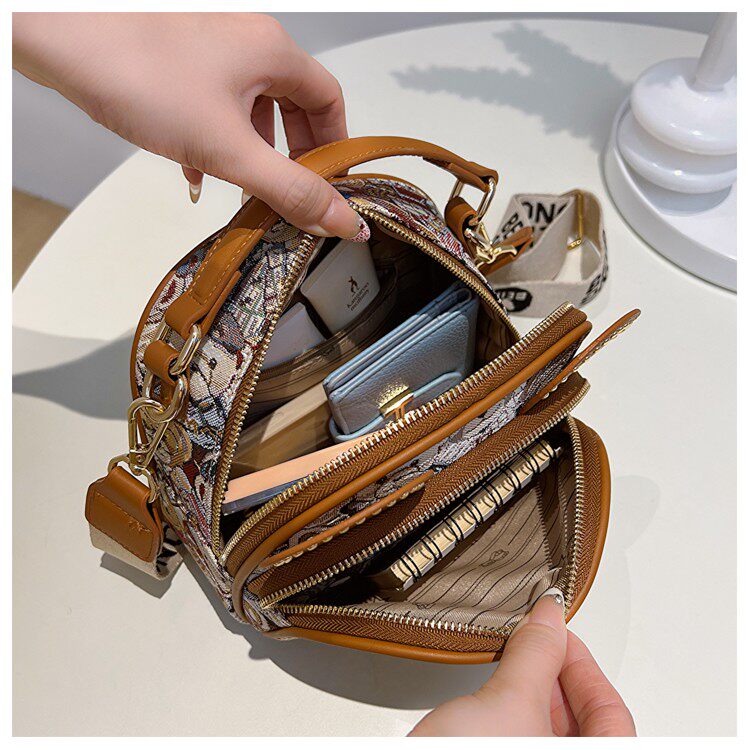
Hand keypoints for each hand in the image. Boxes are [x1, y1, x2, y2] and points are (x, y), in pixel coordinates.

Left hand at [12, 12, 364, 237]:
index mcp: (273, 51)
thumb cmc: (145, 81)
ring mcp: (210, 45)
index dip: (334, 147)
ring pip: (251, 105)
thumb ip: (290, 190)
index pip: (329, 99)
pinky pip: (216, 102)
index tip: (328, 188)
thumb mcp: (230, 149)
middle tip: (286, 194)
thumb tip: (346, 223)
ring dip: (252, 151)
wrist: (58, 35)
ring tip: (240, 190)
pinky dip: (217, 138)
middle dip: (292, 154)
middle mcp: (248, 39)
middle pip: (292, 102)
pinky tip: (195, 170)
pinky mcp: (178, 57)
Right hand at [410, 589, 635, 736]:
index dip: (583, 663)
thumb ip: (536, 652)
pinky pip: (528, 743)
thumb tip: (549, 614)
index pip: (612, 712)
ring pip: (554, 737)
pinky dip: (518, 720)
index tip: (556, 631)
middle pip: (586, 725)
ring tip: (512, 667)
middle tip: (533, 642)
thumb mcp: (506, 703)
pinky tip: (497, 701)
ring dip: (535, 697)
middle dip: (557, 677)